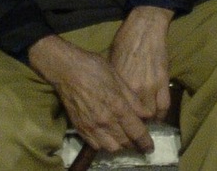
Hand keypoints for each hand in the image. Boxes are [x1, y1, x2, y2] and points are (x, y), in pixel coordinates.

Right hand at [28, 35, 152, 153]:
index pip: (136, 132)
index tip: (150, 147)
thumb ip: (133, 100)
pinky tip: (107, 134)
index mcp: (118, 107)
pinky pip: (95, 145)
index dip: (145, 142)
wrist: (67, 70)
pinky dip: (104, 144)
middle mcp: (105, 121)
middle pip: (124, 143)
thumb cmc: (95, 69)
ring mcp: (91, 126)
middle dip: (134, 143)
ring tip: (122, 136)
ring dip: (119, 144)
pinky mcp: (79, 128)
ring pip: (110, 147)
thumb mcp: (119, 79)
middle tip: (137, 139)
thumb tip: (147, 115)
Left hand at [109, 6, 173, 122]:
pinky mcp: (163, 81)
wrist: (144, 29)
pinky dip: (161, 113)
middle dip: (135, 123)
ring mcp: (150, 86)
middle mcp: (133, 88)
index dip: (120, 119)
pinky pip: (164, 105)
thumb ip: (114, 82)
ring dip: (149, 120)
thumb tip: (111, 97)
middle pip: (134, 116)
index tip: (120, 122)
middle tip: (134, 123)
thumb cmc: (125, 41)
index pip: (119, 110)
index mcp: (118, 84)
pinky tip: (158, 114)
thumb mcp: (112, 62)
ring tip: (147, 120)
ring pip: (151, 114)